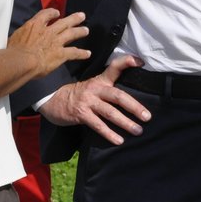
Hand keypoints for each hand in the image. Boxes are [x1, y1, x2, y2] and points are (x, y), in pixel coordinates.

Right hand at [8, 9, 89, 76]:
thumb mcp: (16, 36)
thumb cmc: (14, 50)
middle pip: (63, 22)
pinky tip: (88, 53)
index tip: (57, 12)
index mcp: (35, 25)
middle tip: (82, 16)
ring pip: (71, 34)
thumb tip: (21, 37)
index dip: (52, 13)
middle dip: (73, 19)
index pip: (46, 14)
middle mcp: (48, 31)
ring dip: (79, 31)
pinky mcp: (61, 54)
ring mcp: (56, 42)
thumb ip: (22, 35)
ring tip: (86, 30)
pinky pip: (74, 53)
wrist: (22, 61)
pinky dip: (82, 53)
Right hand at [37, 54, 151, 145]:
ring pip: (110, 112)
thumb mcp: (93, 86)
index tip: (140, 61)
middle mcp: (96, 89)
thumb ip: (109, 88)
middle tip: (147, 116)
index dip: (127, 62)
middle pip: (118, 96)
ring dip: (125, 123)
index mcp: (100, 80)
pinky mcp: (81, 114)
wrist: (53, 99)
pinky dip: (109, 133)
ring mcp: (88, 101)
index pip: (114, 67)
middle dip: (134, 106)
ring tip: (137, 130)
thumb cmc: (79, 94)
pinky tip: (119, 140)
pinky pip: (98, 125)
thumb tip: (132, 100)